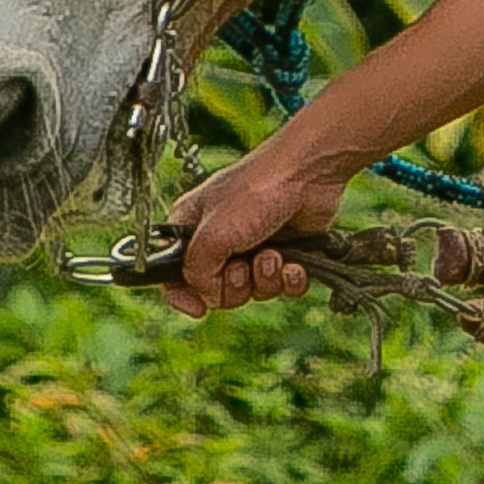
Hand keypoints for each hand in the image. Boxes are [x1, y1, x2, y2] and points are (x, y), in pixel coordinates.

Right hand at [157, 137, 349, 317]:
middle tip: (243, 266)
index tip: (198, 309)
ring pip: (253, 290)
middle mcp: (220, 239)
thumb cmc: (256, 192)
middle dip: (235, 285)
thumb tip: (208, 297)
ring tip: (273, 255)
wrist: (309, 174)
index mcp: (192, 229)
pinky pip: (283, 286)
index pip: (174, 274)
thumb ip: (198, 272)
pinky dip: (290, 280)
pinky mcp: (287, 252)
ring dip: (264, 279)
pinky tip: (295, 265)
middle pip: (218, 290)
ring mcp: (254, 246)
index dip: (183, 296)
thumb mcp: (212, 235)